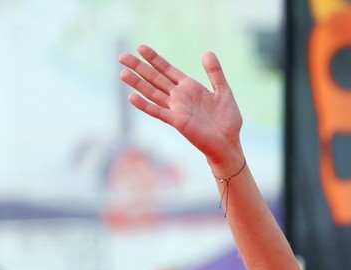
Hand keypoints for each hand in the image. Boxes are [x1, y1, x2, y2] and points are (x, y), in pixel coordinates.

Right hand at [119, 45, 244, 173]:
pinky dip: (145, 105)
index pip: (167, 69)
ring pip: (152, 93)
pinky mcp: (177, 122)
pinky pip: (158, 112)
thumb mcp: (224, 91)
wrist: (229, 143)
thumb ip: (215, 73)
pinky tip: (132, 97)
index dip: (154, 59)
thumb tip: (207, 52)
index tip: (140, 47)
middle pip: (155, 78)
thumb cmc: (227, 120)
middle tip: (121, 56)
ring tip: (122, 73)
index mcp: (189, 87)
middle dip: (139, 67)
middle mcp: (179, 97)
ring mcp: (176, 109)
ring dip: (137, 84)